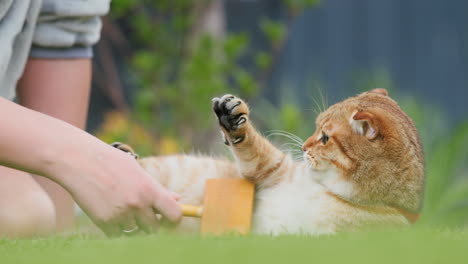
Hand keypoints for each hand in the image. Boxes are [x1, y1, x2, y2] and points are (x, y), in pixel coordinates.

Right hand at [48, 142, 181, 235]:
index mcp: (150, 189)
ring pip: (135, 232)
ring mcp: (121, 214)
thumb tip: (177, 199)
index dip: (173, 220)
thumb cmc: (111, 162)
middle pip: (154, 228)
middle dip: (150, 223)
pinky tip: (111, 212)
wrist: (79, 160)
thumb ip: (157, 188)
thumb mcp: (137, 170)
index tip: (168, 219)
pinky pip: (117, 235)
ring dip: (131, 225)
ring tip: (121, 205)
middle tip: (142, 213)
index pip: (174, 214)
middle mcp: (138, 204)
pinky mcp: (104, 222)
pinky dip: (116, 228)